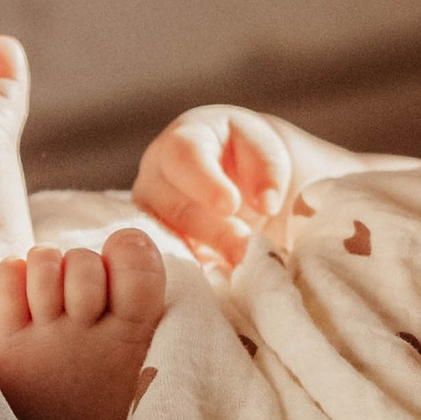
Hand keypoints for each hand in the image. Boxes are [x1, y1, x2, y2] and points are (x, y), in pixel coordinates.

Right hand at [132, 105, 297, 269]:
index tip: (231, 205)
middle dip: (214, 232)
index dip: (205, 182)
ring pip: (167, 240)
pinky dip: (194, 275)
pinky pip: (168, 264)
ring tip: (239, 267)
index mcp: (184, 140)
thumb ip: (268, 169)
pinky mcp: (157, 244)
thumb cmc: (250, 159)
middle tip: (246, 250)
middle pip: (175, 206)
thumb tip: (266, 204)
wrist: (238, 178)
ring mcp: (151, 212)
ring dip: (206, 257)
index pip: (184, 156)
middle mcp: (156, 174)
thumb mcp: (265, 151)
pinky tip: (220, 279)